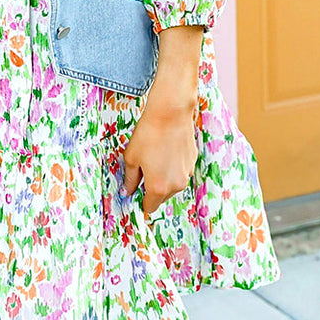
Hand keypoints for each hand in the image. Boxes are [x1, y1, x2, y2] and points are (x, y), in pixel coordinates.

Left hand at [121, 98, 198, 218]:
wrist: (170, 113)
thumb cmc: (148, 135)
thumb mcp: (131, 157)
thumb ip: (129, 179)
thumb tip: (127, 191)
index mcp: (158, 188)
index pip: (149, 207)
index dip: (141, 199)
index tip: (136, 189)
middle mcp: (176, 185)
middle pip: (162, 197)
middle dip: (153, 188)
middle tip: (144, 168)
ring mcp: (186, 173)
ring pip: (172, 184)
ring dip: (164, 177)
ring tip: (155, 155)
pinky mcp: (192, 161)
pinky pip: (180, 170)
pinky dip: (173, 165)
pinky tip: (166, 149)